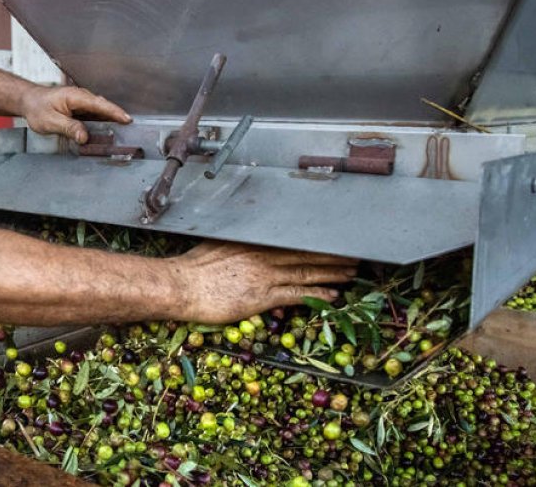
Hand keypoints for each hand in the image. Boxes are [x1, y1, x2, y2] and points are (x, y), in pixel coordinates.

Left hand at [19, 86, 131, 142]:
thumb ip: (68, 128)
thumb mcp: (50, 121)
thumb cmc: (38, 108)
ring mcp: (82, 103)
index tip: (127, 119)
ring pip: (101, 113)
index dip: (114, 112)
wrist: (30, 102)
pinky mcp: (81, 110)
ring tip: (122, 134)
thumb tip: (84, 136)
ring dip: (110, 122)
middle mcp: (82, 97)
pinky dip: (102, 124)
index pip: (99, 104)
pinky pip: (95, 116)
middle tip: (130, 130)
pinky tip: (106, 134)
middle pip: (104, 108)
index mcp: (75, 96)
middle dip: (117, 117)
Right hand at [176, 242, 357, 323]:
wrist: (180, 286)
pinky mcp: (261, 296)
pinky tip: (332, 296)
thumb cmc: (194, 268)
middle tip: (355, 257)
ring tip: (350, 274)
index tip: (334, 241)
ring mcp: (264, 275)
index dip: (317, 241)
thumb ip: (239, 245)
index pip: (293, 240)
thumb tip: (252, 245)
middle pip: (306, 254)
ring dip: (332, 274)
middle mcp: (263, 255)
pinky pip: (297, 294)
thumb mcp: (219, 245)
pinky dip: (317, 294)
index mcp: (253, 241)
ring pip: (307, 272)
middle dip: (333, 257)